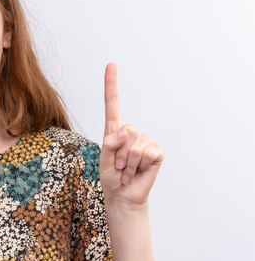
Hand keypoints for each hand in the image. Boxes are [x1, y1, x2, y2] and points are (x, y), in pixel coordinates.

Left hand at [99, 63, 163, 208]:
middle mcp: (130, 132)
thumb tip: (125, 131)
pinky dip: (140, 165)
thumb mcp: (104, 160)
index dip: (112, 84)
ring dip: (129, 163)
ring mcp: (145, 141)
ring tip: (127, 171)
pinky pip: (149, 152)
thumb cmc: (111, 178)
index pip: (112, 104)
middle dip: (120, 153)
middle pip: (126, 130)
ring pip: (136, 144)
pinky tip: (138, 172)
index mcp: (113, 131)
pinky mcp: (157, 151)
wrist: (123, 196)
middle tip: (119, 167)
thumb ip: (110, 144)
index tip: (111, 64)